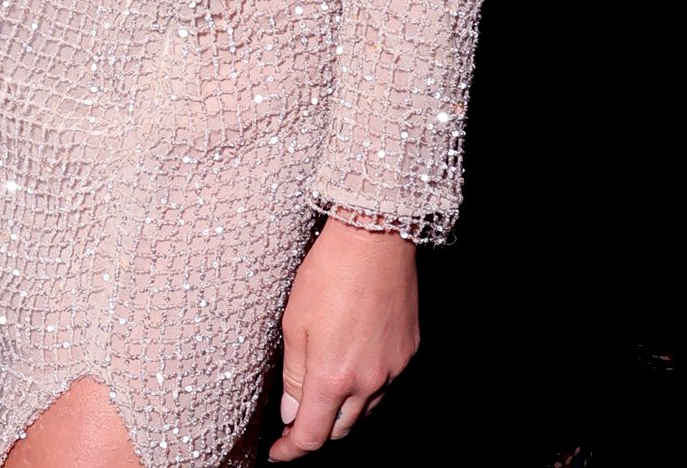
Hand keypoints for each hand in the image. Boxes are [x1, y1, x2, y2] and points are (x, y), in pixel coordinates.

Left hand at [269, 215, 417, 456]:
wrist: (374, 239)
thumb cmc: (328, 273)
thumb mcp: (294, 321)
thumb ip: (294, 373)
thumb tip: (292, 412)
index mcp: (333, 377)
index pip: (312, 435)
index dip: (292, 450)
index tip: (279, 452)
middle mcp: (367, 382)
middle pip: (341, 430)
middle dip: (317, 432)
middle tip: (296, 422)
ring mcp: (392, 369)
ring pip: (365, 411)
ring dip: (342, 411)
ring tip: (323, 394)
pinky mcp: (407, 353)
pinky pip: (384, 384)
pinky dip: (365, 388)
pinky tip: (352, 366)